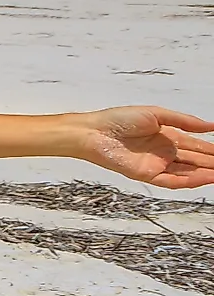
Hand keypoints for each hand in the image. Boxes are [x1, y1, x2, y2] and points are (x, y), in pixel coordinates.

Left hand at [78, 106, 213, 189]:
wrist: (94, 132)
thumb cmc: (119, 119)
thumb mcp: (157, 114)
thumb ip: (184, 121)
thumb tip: (210, 126)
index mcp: (168, 137)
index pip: (196, 145)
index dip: (213, 149)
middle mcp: (165, 152)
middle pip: (196, 160)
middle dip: (213, 162)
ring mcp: (157, 165)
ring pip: (188, 172)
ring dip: (206, 173)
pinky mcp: (147, 175)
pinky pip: (172, 180)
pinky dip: (189, 181)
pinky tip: (205, 178)